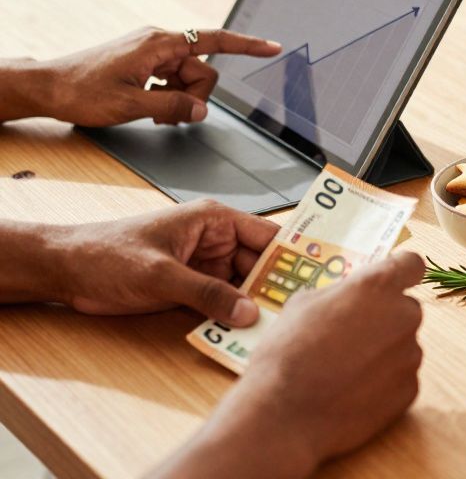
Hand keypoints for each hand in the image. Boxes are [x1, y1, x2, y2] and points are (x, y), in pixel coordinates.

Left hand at [40, 26, 280, 125]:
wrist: (47, 87)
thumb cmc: (81, 91)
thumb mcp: (131, 105)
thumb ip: (173, 107)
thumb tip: (202, 110)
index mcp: (159, 44)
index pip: (214, 41)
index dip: (247, 46)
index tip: (272, 48)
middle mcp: (158, 42)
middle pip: (201, 69)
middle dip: (194, 96)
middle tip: (168, 116)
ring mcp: (150, 52)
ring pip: (187, 78)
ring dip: (178, 99)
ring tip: (153, 114)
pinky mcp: (143, 62)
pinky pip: (172, 79)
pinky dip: (167, 96)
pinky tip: (148, 107)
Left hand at [52, 200, 277, 324]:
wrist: (64, 270)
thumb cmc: (105, 255)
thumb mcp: (161, 275)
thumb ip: (207, 294)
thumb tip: (248, 312)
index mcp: (214, 220)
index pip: (268, 236)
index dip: (293, 256)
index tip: (315, 279)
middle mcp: (216, 240)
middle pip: (261, 265)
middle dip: (276, 288)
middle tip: (296, 314)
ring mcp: (205, 265)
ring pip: (244, 286)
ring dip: (255, 306)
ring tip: (277, 327)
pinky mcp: (192, 287)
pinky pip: (223, 302)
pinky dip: (233, 316)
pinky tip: (245, 332)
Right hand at [162, 253, 424, 477]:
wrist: (283, 415)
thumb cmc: (286, 353)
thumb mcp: (302, 304)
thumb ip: (339, 293)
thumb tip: (350, 297)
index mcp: (377, 286)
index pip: (411, 264)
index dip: (400, 271)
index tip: (389, 280)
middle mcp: (403, 316)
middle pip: (405, 308)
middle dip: (385, 317)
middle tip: (351, 336)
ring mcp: (410, 355)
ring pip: (402, 344)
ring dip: (383, 351)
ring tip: (345, 369)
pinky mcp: (410, 389)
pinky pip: (400, 377)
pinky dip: (383, 381)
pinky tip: (352, 391)